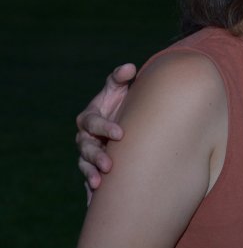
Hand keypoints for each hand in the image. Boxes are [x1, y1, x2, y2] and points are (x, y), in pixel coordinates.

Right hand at [76, 63, 136, 202]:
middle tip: (110, 164)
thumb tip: (129, 67)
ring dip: (91, 174)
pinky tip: (96, 201)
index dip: (104, 127)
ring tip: (100, 183)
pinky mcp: (93, 167)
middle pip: (86, 148)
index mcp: (90, 117)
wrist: (127, 118)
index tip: (121, 133)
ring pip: (85, 165)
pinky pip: (89, 179)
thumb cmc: (122, 100)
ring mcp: (88, 154)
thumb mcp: (120, 88)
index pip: (92, 122)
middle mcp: (85, 137)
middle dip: (96, 156)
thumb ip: (121, 77)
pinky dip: (92, 189)